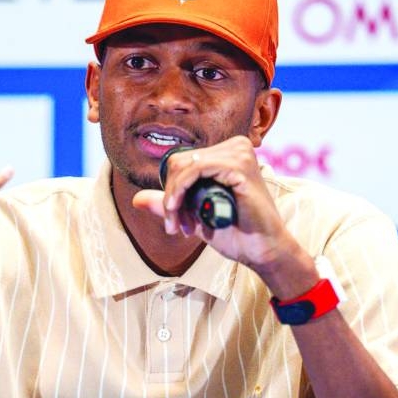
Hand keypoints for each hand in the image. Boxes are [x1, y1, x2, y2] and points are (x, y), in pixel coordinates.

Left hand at [131, 135, 294, 271]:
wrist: (261, 250)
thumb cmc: (235, 231)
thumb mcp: (195, 215)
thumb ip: (170, 204)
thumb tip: (136, 199)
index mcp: (226, 152)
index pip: (182, 160)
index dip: (171, 190)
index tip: (175, 219)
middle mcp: (235, 147)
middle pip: (180, 162)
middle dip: (170, 196)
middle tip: (176, 225)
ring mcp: (239, 154)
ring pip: (185, 166)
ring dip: (174, 198)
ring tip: (179, 225)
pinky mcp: (240, 167)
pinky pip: (196, 169)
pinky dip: (181, 190)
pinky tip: (178, 211)